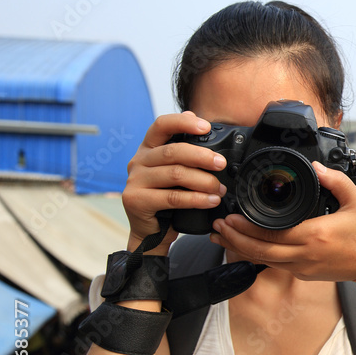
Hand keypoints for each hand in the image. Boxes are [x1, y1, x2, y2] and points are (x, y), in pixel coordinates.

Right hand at [122, 111, 227, 253]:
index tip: (205, 126)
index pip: (161, 125)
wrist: (151, 232)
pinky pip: (173, 197)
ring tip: (220, 189)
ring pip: (176, 174)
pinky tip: (212, 200)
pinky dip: (197, 199)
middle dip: (202, 156)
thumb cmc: (167, 199)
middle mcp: (138, 161)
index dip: (183, 122)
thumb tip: (205, 129)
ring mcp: (135, 181)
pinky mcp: (136, 200)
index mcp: (148, 149)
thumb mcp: (177, 173)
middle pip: (173, 151)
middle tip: (221, 164)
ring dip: (204, 181)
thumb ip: (186, 154)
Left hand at [209, 162, 355, 286]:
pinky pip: (273, 264)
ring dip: (240, 248)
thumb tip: (316, 166)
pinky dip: (255, 255)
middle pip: (259, 251)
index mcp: (314, 235)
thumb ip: (336, 181)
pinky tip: (244, 245)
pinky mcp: (302, 274)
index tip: (230, 216)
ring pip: (262, 260)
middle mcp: (305, 254)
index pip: (271, 234)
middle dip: (234, 239)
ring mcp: (302, 267)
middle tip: (218, 225)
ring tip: (222, 236)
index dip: (246, 228)